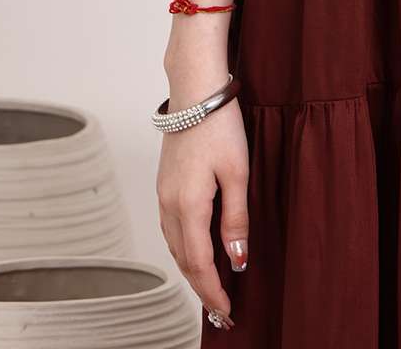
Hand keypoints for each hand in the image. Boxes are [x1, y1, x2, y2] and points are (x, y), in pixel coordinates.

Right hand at [156, 92, 249, 330]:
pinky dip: (184, 248)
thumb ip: (236, 219)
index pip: (199, 263)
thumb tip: (237, 260)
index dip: (213, 291)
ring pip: (174, 246)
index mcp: (187, 206)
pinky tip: (197, 251)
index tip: (227, 312)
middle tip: (221, 311)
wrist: (195, 90)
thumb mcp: (237, 172)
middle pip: (183, 260)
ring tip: (211, 287)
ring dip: (191, 269)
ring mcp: (163, 194)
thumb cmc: (220, 125)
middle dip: (201, 287)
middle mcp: (168, 205)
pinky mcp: (164, 184)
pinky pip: (171, 229)